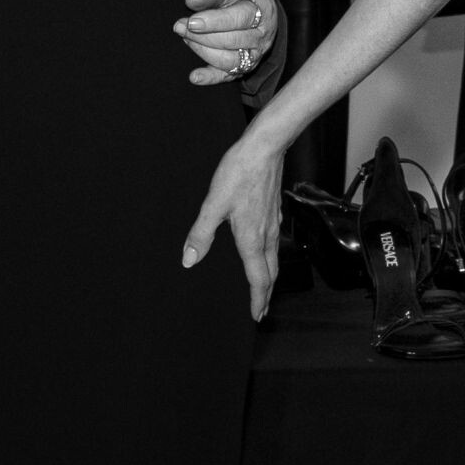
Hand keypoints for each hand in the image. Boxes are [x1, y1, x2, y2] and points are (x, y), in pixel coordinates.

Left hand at [174, 0, 276, 85]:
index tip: (191, 21)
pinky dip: (210, 78)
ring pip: (230, 60)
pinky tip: (194, 76)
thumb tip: (191, 1)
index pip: (238, 19)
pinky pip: (227, 76)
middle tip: (180, 26)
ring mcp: (255, 54)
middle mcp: (261, 36)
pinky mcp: (244, 67)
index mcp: (261, 11)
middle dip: (203, 36)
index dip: (214, 22)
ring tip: (185, 39)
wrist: (259, 8)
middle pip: (232, 40)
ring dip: (203, 51)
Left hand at [181, 135, 280, 321]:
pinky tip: (263, 251)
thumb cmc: (239, 173)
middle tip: (262, 309)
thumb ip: (201, 234)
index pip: (258, 279)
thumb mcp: (213, 204)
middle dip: (266, 293)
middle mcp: (267, 235)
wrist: (265, 148)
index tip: (256, 316)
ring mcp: (273, 223)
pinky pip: (274, 244)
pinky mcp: (274, 211)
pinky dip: (270, 258)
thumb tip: (189, 261)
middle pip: (271, 273)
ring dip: (270, 277)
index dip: (258, 300)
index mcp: (252, 239)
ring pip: (274, 259)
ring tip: (263, 286)